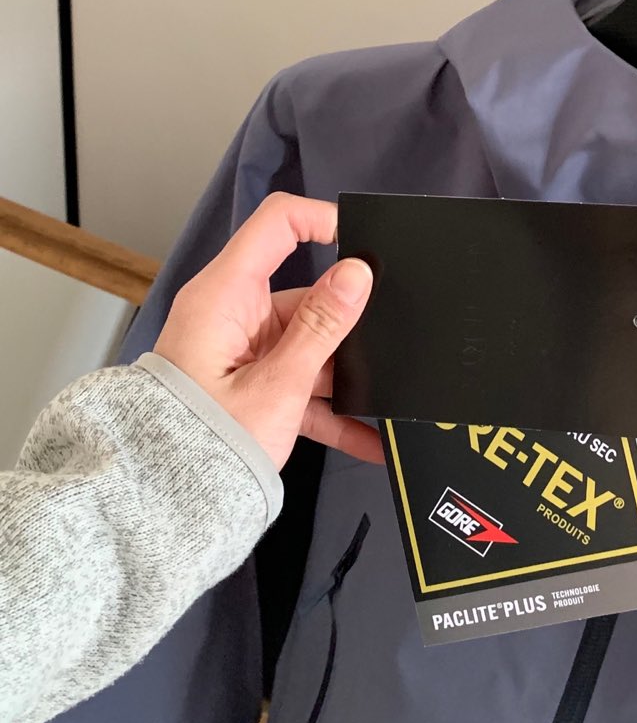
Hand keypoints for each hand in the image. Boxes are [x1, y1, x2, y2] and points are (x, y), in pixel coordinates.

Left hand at [154, 193, 380, 469]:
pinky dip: (328, 409)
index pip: (277, 223)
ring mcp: (242, 350)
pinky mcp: (249, 383)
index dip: (324, 219)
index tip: (368, 243)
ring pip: (309, 344)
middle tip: (389, 345)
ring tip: (383, 402)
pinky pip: (298, 384)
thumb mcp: (276, 386)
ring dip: (341, 377)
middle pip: (305, 294)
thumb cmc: (202, 444)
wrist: (161, 502)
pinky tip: (367, 437)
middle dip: (347, 325)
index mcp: (225, 295)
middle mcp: (232, 314)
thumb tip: (357, 273)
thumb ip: (321, 327)